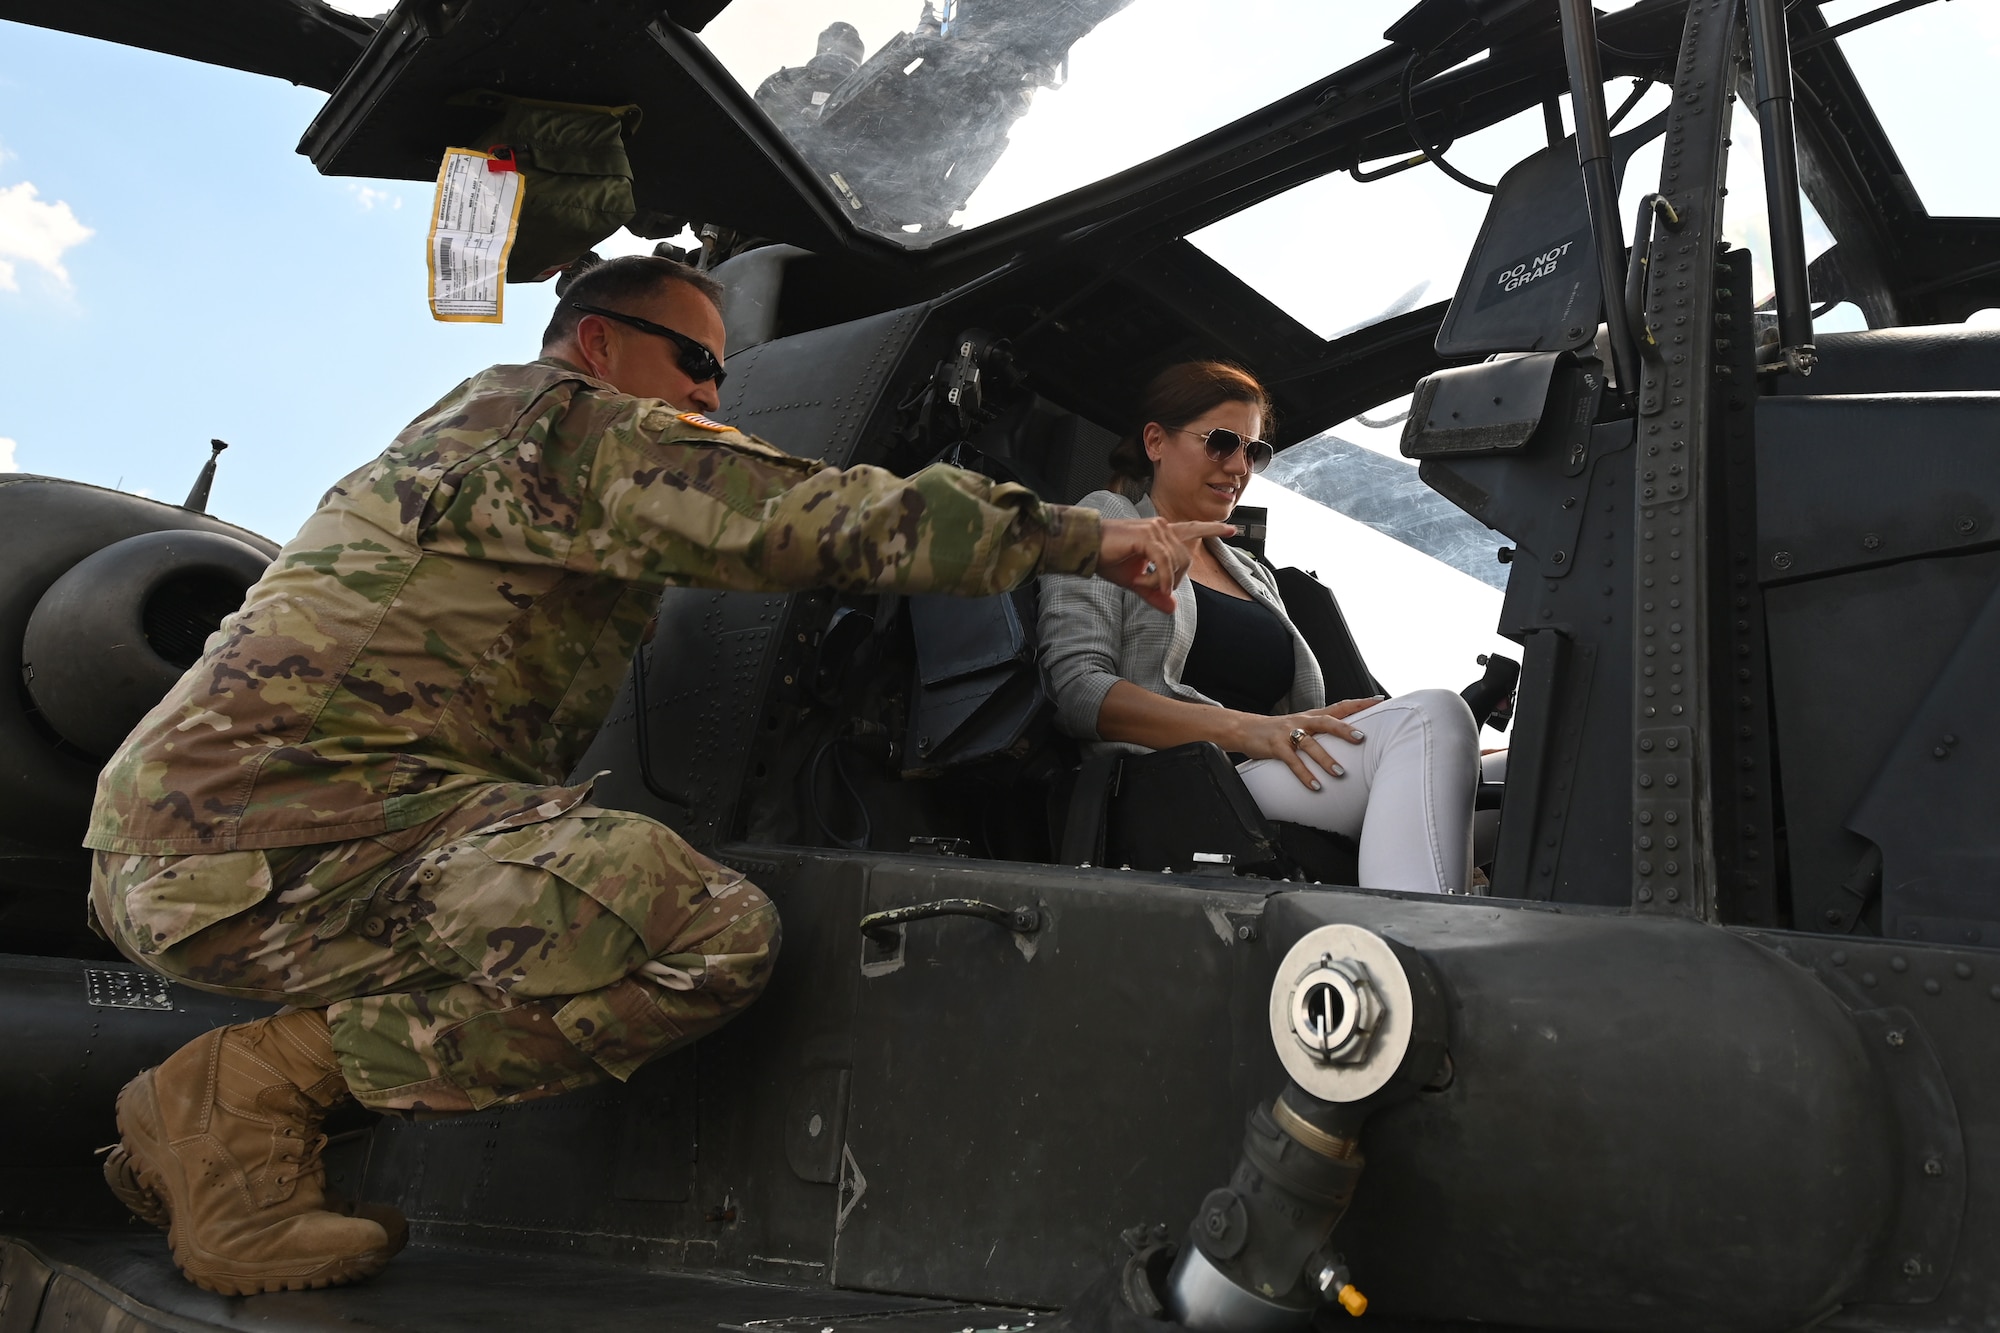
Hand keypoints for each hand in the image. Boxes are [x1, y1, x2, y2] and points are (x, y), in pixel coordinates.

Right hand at [1097, 517, 1235, 612]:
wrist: (1085, 548)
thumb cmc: (1107, 559)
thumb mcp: (1135, 581)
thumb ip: (1155, 592)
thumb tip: (1172, 608)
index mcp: (1160, 533)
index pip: (1192, 530)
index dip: (1212, 530)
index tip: (1232, 530)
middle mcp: (1161, 527)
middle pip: (1186, 560)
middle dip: (1171, 579)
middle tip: (1146, 586)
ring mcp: (1155, 529)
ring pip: (1175, 563)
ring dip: (1158, 580)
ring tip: (1138, 581)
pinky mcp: (1147, 536)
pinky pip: (1164, 563)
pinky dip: (1157, 577)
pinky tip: (1144, 582)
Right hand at [1235, 699, 1381, 788]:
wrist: (1245, 729)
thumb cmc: (1278, 731)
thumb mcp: (1301, 725)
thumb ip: (1321, 730)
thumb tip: (1347, 739)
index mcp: (1311, 715)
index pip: (1339, 706)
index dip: (1359, 702)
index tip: (1379, 700)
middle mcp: (1302, 721)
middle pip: (1326, 721)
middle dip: (1344, 730)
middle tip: (1361, 739)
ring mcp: (1288, 733)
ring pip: (1310, 744)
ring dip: (1325, 759)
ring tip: (1340, 773)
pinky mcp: (1276, 747)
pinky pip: (1292, 762)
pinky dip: (1304, 774)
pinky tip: (1315, 786)